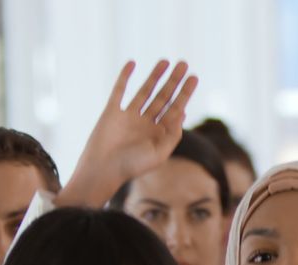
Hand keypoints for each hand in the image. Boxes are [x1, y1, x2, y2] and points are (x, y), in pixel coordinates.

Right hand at [58, 60, 197, 207]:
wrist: (103, 170)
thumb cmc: (132, 166)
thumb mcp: (159, 153)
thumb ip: (172, 135)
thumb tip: (181, 113)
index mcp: (159, 134)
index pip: (175, 109)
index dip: (185, 93)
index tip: (194, 78)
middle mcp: (146, 123)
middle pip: (163, 97)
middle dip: (174, 81)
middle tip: (184, 64)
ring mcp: (129, 116)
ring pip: (145, 91)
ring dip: (155, 76)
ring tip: (166, 61)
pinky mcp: (112, 112)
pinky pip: (119, 90)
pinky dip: (125, 77)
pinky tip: (132, 63)